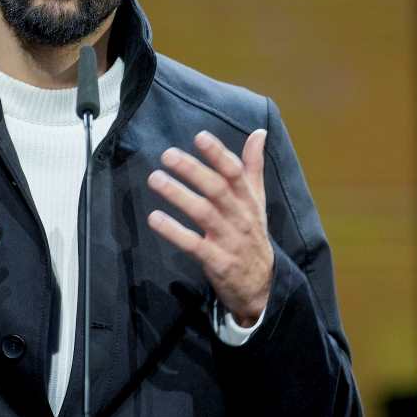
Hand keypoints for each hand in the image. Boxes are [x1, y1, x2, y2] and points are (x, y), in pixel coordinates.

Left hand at [146, 130, 272, 325]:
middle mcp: (240, 217)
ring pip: (203, 213)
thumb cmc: (252, 235)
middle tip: (167, 155)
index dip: (218, 154)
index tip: (200, 137)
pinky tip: (154, 218)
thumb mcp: (258, 200)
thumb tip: (259, 132)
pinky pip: (193, 244)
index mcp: (248, 200)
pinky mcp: (216, 261)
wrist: (262, 284)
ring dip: (179, 195)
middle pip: (217, 189)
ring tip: (155, 179)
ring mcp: (228, 240)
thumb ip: (253, 167)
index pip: (235, 172)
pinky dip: (174, 231)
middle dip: (193, 170)